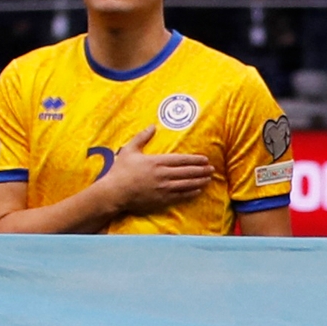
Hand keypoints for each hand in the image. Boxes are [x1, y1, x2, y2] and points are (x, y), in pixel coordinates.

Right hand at [80, 150, 214, 221]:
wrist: (114, 193)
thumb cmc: (120, 171)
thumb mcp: (129, 150)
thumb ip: (142, 137)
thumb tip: (152, 126)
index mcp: (157, 161)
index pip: (181, 159)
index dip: (195, 159)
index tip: (205, 159)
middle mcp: (163, 175)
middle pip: (187, 172)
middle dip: (201, 170)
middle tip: (212, 169)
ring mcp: (163, 188)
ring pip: (186, 184)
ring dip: (199, 181)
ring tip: (208, 179)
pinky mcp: (161, 199)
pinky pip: (180, 196)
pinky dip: (190, 193)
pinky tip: (197, 191)